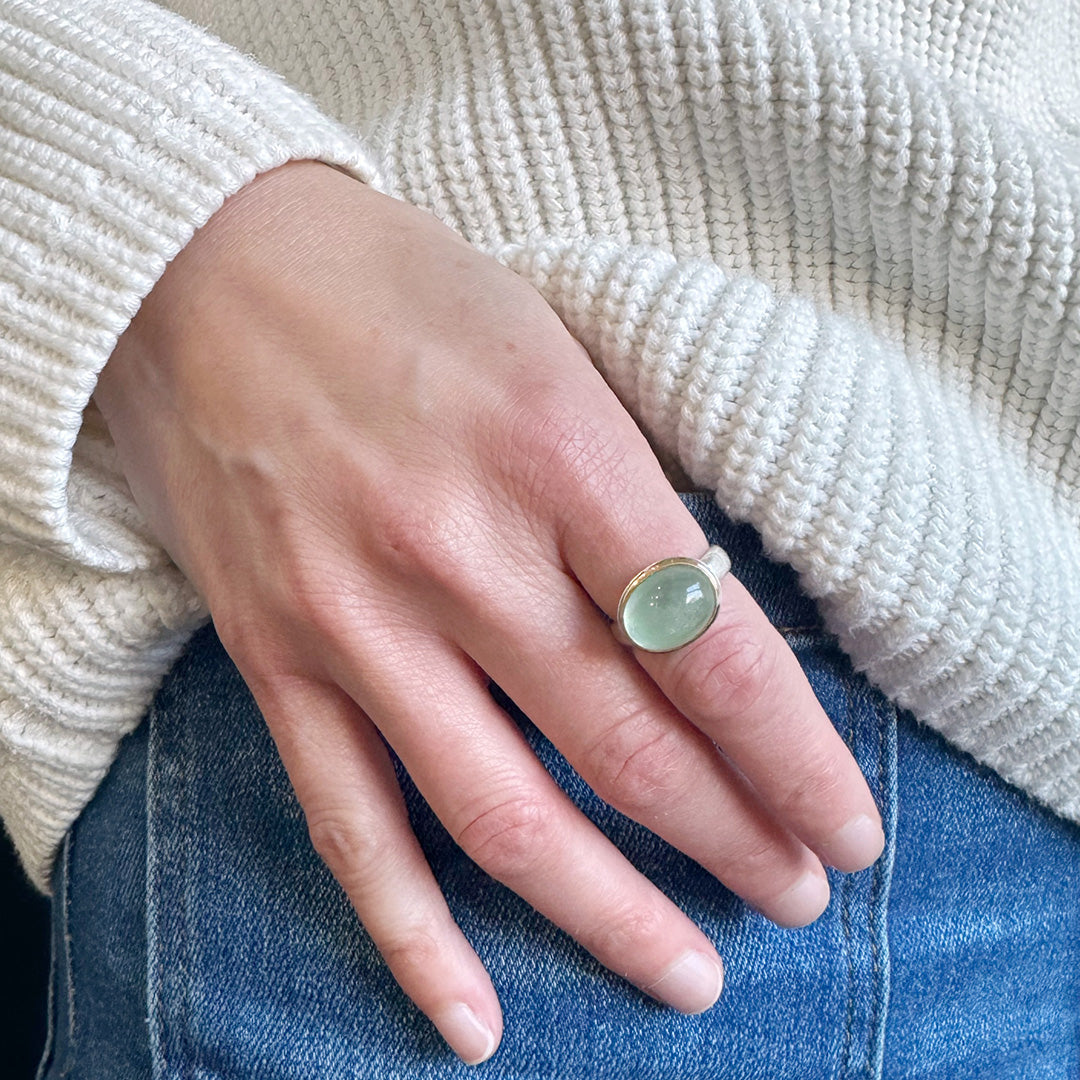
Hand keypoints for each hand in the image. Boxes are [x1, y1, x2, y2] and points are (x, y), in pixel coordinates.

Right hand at [95, 161, 883, 1065]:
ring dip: (609, 911)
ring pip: (500, 813)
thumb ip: (624, 496)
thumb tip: (700, 628)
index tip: (846, 828)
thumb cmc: (398, 293)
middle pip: (624, 745)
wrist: (201, 266)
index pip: (709, 648)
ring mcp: (354, 618)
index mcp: (554, 450)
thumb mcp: (552, 353)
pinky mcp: (275, 655)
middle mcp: (455, 550)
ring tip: (687, 977)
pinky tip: (472, 1017)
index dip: (794, 760)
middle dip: (730, 839)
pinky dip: (415, 934)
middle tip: (794, 896)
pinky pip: (349, 824)